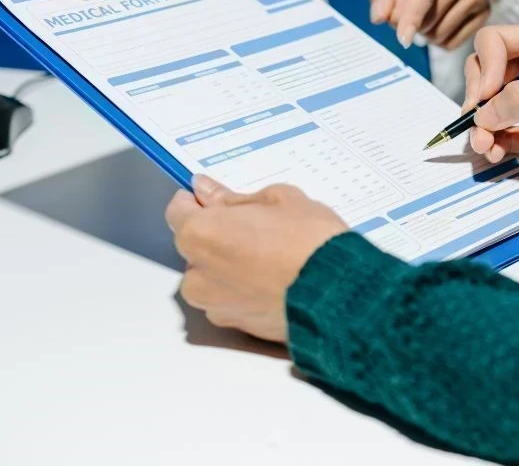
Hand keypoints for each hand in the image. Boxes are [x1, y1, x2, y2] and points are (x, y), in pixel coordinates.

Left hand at [165, 176, 347, 342]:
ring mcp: (216, 305)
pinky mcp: (237, 326)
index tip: (214, 198)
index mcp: (200, 235)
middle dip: (218, 235)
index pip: (178, 211)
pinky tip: (274, 278)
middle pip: (196, 247)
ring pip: (212, 277)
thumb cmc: (311, 245)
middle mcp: (198, 275)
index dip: (198, 201)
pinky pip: (231, 300)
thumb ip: (234, 198)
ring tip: (271, 256)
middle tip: (257, 226)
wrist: (340, 295)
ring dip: (231, 265)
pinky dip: (245, 289)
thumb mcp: (277, 200)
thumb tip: (210, 192)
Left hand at [367, 0, 515, 50]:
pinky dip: (440, 38)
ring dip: (425, 31)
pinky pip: (454, 41)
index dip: (411, 17)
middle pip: (428, 18)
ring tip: (426, 10)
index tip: (403, 39)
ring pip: (441, 32)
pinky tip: (441, 18)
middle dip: (411, 21)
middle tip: (408, 6)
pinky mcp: (487, 9)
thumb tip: (378, 18)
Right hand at [464, 23, 518, 183]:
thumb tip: (484, 113)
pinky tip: (495, 153)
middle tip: (481, 120)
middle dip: (477, 98)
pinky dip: (492, 145)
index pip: (496, 42)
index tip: (489, 93)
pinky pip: (501, 137)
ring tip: (484, 145)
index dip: (486, 66)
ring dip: (480, 127)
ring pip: (489, 110)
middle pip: (484, 76)